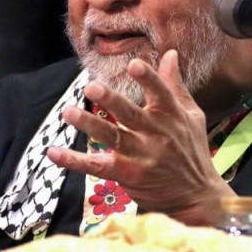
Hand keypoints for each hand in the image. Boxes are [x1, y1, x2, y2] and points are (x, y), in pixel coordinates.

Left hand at [45, 50, 230, 224]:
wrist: (197, 197)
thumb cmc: (192, 151)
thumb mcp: (190, 116)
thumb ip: (175, 85)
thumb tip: (170, 53)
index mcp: (171, 116)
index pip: (161, 94)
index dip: (148, 79)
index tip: (133, 65)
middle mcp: (156, 135)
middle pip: (131, 115)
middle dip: (111, 100)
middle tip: (91, 86)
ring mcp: (141, 156)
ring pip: (112, 138)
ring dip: (89, 124)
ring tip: (68, 111)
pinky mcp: (127, 174)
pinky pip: (97, 166)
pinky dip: (74, 161)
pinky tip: (54, 152)